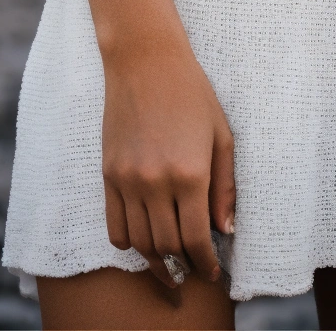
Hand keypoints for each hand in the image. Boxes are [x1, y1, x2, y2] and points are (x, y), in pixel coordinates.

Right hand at [101, 35, 235, 302]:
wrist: (145, 61)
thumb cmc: (191, 93)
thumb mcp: (221, 135)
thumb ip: (225, 186)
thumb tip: (227, 230)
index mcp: (190, 173)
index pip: (196, 239)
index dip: (206, 264)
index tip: (212, 273)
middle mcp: (156, 182)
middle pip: (167, 247)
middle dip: (182, 267)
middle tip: (192, 274)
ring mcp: (128, 180)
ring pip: (140, 243)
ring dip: (156, 261)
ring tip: (169, 267)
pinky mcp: (108, 175)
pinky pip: (114, 227)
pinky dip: (128, 243)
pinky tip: (143, 242)